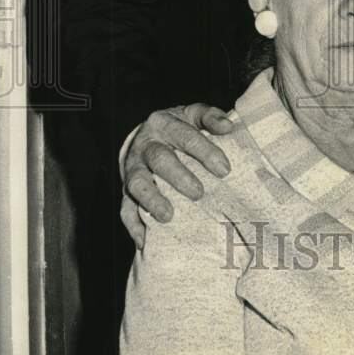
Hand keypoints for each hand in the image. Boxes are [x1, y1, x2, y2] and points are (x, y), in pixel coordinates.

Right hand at [121, 103, 233, 248]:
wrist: (147, 135)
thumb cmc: (179, 127)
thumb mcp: (194, 114)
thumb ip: (211, 117)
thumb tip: (229, 126)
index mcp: (163, 122)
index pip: (185, 135)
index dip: (205, 151)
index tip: (224, 169)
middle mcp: (145, 144)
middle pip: (159, 159)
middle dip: (179, 176)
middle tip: (199, 193)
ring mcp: (132, 168)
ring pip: (136, 183)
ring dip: (151, 200)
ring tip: (168, 216)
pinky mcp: (125, 190)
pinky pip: (125, 208)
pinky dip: (134, 225)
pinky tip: (146, 240)